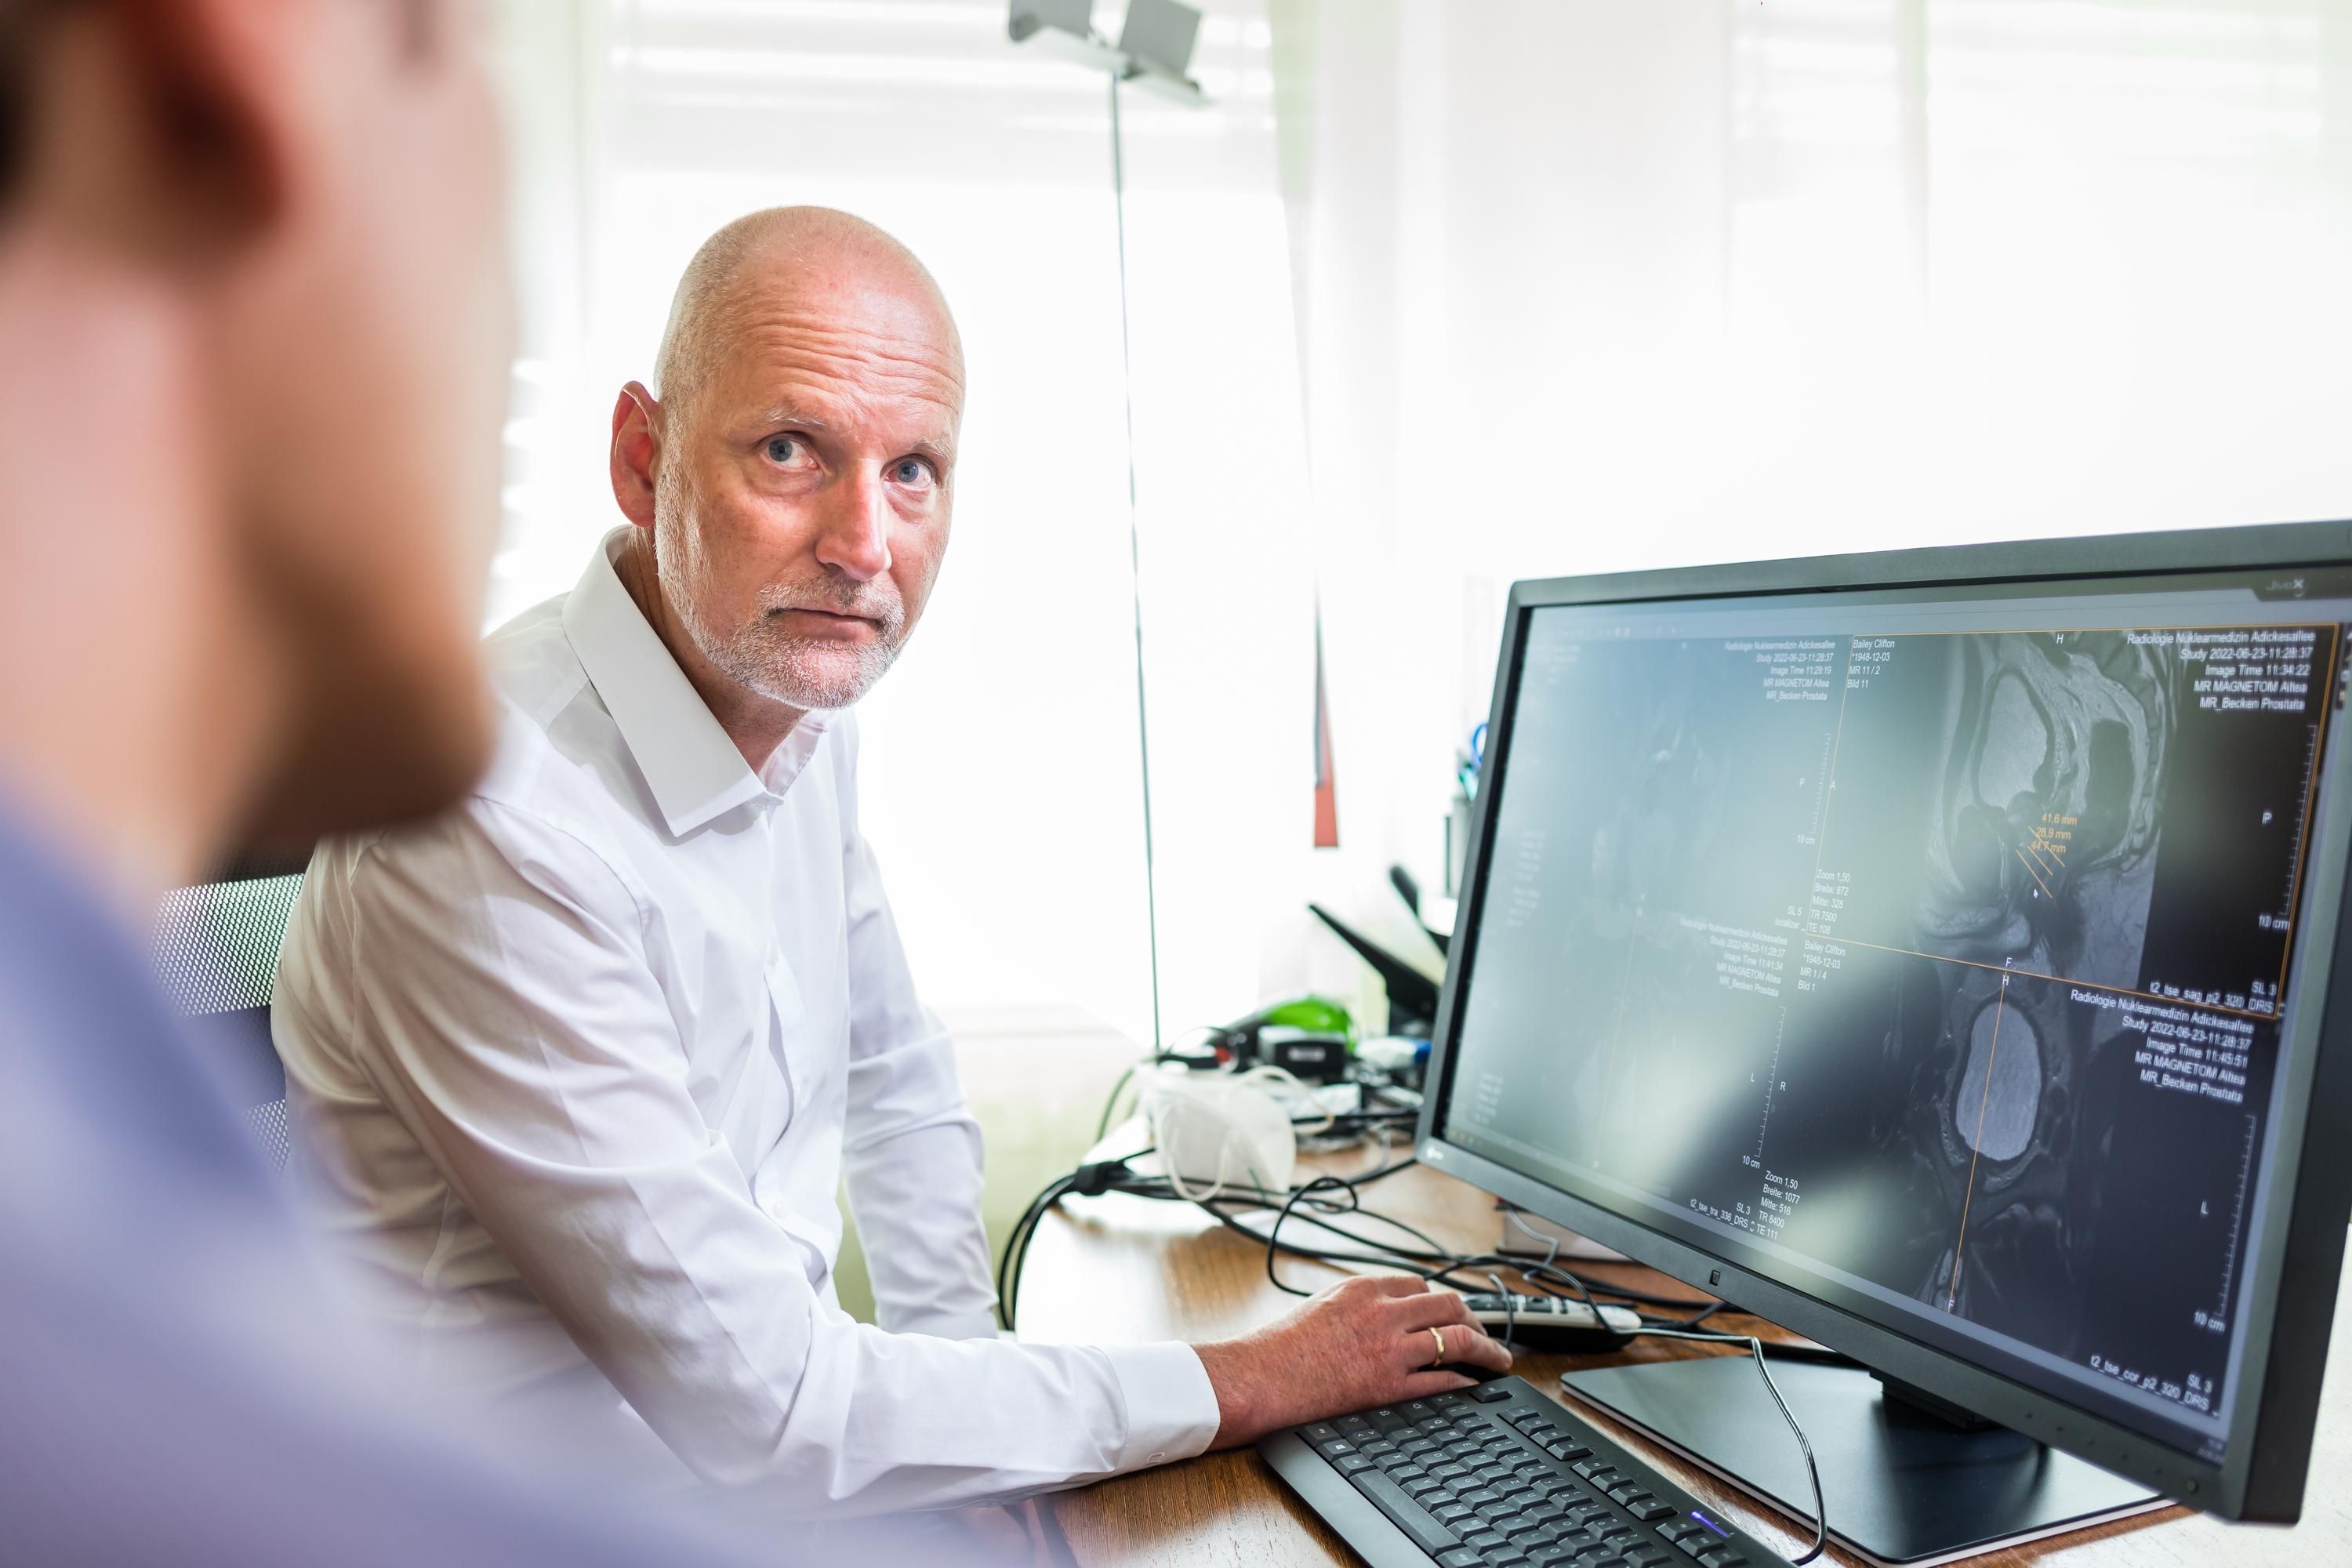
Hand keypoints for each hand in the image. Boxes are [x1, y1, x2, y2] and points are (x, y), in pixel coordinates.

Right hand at [1192, 1275, 1513, 1447]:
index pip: (1421, 1285)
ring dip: (1485, 1350)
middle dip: (1475, 1319)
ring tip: (1498, 1360)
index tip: (1453, 1311)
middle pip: (1450, 1305)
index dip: (1443, 1300)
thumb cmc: (1283, 1343)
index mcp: (1366, 1288)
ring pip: (1456, 1339)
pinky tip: (1472, 1384)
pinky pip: (1441, 1380)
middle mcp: (1384, 1313)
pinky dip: (1463, 1381)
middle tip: (1486, 1334)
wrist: (1264, 1375)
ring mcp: (1390, 1349)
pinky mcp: (1389, 1384)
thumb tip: (1384, 1306)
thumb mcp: (1323, 1303)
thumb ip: (1358, 1301)